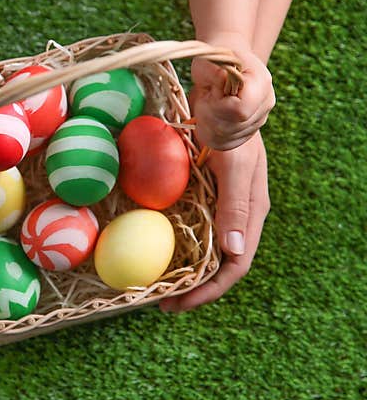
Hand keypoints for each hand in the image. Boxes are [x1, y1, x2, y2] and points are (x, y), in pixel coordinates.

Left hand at [160, 131, 269, 311]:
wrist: (222, 95)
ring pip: (201, 250)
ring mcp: (217, 206)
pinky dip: (171, 244)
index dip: (208, 291)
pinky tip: (149, 248)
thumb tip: (233, 251)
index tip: (178, 304)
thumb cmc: (232, 130)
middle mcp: (235, 216)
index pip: (234, 266)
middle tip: (159, 302)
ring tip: (152, 284)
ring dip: (180, 270)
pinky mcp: (201, 194)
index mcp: (251, 214)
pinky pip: (187, 227)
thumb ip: (235, 207)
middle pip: (216, 265)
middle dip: (191, 288)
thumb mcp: (235, 167)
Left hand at [191, 35, 274, 150]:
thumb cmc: (216, 58)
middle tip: (208, 96)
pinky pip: (226, 144)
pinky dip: (211, 135)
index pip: (239, 111)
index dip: (219, 105)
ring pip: (226, 138)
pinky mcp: (248, 131)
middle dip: (209, 115)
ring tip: (209, 104)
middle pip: (230, 127)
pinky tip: (208, 119)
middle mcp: (266, 104)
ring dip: (208, 124)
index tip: (213, 91)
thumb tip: (222, 81)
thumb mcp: (211, 59)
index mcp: (261, 83)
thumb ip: (217, 71)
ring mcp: (259, 120)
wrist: (224, 63)